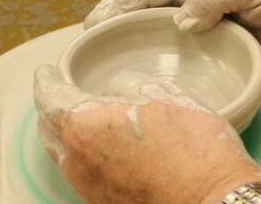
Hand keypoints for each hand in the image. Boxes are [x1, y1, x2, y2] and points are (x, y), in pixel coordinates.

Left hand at [32, 66, 260, 203]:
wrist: (214, 202)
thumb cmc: (193, 147)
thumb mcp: (162, 93)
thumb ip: (125, 84)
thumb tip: (111, 91)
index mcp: (84, 126)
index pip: (49, 96)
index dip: (47, 79)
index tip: (47, 70)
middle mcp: (76, 161)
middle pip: (50, 127)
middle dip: (54, 106)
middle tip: (63, 91)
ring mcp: (87, 188)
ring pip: (64, 153)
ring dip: (68, 133)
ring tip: (84, 118)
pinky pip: (82, 173)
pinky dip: (85, 155)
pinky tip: (105, 147)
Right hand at [85, 0, 260, 68]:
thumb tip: (182, 24)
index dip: (119, 3)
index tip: (94, 23)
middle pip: (153, 13)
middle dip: (125, 30)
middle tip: (95, 54)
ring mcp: (215, 23)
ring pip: (172, 40)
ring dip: (150, 54)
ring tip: (118, 73)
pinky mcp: (233, 48)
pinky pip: (199, 62)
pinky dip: (182, 73)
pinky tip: (165, 88)